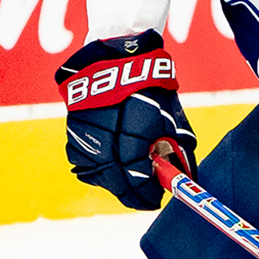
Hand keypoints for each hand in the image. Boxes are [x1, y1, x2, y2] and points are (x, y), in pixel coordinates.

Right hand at [56, 31, 196, 210]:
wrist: (117, 58)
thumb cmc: (151, 89)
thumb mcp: (172, 119)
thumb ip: (178, 152)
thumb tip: (185, 179)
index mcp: (134, 135)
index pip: (138, 181)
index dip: (148, 196)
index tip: (156, 201)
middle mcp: (107, 139)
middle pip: (116, 183)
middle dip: (131, 195)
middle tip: (143, 198)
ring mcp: (86, 136)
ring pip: (97, 175)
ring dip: (113, 182)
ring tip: (127, 178)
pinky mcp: (72, 131)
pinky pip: (81, 161)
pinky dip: (95, 167)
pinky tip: (109, 162)